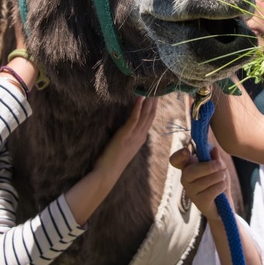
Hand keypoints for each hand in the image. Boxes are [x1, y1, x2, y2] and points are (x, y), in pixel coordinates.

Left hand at [64, 97, 156, 226]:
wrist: (106, 175)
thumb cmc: (111, 163)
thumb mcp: (123, 149)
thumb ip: (127, 140)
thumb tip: (125, 131)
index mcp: (140, 140)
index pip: (149, 121)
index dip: (153, 108)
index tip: (155, 97)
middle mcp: (140, 137)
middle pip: (150, 117)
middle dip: (154, 102)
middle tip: (157, 88)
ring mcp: (133, 137)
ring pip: (145, 116)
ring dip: (148, 102)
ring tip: (151, 90)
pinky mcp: (125, 135)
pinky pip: (134, 119)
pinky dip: (138, 108)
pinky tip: (140, 98)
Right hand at [169, 145, 228, 220]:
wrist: (225, 202)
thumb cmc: (219, 180)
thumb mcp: (220, 166)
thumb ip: (216, 158)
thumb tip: (214, 149)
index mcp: (188, 166)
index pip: (175, 160)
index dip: (178, 156)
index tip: (187, 151)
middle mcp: (186, 179)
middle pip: (189, 171)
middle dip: (206, 167)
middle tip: (219, 165)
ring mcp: (191, 191)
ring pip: (203, 181)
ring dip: (217, 177)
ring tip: (223, 176)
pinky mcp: (199, 202)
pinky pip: (210, 192)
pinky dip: (220, 186)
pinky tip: (222, 186)